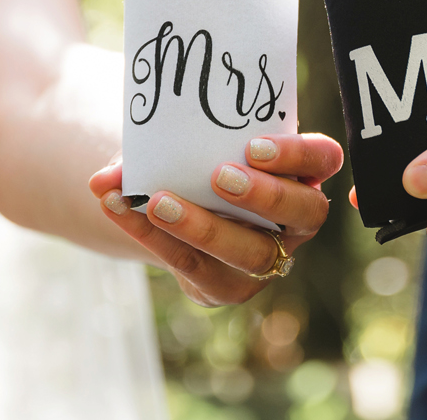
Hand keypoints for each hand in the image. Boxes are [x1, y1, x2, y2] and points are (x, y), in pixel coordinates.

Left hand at [88, 133, 343, 306]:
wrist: (176, 199)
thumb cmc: (198, 157)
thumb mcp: (193, 141)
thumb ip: (156, 144)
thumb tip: (102, 178)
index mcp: (302, 171)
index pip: (324, 159)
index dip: (297, 155)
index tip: (253, 145)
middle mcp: (296, 219)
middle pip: (305, 212)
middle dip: (265, 196)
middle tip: (220, 177)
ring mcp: (267, 257)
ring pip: (252, 253)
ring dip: (203, 227)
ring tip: (158, 202)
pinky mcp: (228, 285)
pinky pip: (196, 267)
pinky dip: (153, 238)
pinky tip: (122, 211)